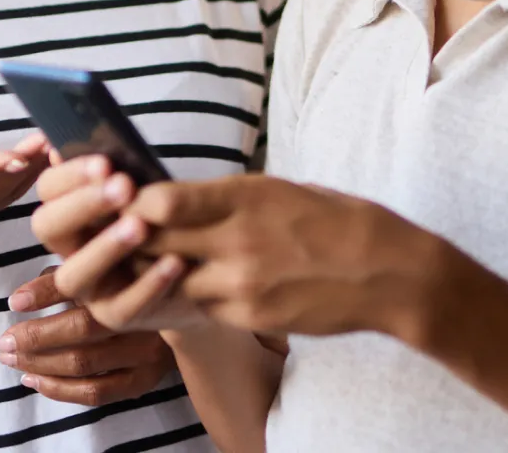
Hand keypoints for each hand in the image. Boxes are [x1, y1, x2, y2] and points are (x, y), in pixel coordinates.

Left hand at [0, 267, 173, 405]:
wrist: (187, 300)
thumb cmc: (136, 274)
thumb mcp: (109, 262)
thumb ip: (71, 272)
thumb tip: (21, 295)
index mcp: (134, 277)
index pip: (83, 286)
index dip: (45, 294)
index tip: (13, 302)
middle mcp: (143, 314)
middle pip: (81, 330)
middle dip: (35, 337)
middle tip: (2, 341)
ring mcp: (147, 351)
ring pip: (84, 364)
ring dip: (39, 365)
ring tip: (11, 360)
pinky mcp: (145, 380)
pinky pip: (96, 393)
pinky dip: (59, 390)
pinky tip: (34, 380)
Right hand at [31, 155, 201, 332]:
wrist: (196, 268)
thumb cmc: (161, 213)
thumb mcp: (143, 186)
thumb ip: (113, 168)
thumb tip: (71, 142)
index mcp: (70, 212)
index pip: (48, 190)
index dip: (71, 176)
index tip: (105, 163)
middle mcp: (69, 249)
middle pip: (48, 227)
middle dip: (83, 205)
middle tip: (123, 185)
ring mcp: (89, 287)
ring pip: (75, 275)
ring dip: (105, 247)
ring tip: (140, 225)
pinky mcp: (118, 316)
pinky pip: (126, 306)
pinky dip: (149, 283)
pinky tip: (175, 260)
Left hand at [126, 175, 454, 345]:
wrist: (387, 271)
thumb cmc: (337, 217)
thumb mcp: (279, 188)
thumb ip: (229, 196)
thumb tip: (184, 198)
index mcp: (245, 196)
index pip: (162, 202)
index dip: (134, 203)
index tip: (124, 198)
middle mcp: (237, 240)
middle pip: (156, 243)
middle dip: (134, 238)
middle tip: (120, 232)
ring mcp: (242, 284)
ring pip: (172, 280)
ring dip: (159, 271)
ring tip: (156, 261)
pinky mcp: (251, 317)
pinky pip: (203, 307)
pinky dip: (193, 295)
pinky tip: (198, 284)